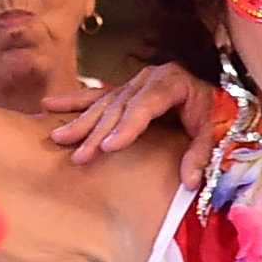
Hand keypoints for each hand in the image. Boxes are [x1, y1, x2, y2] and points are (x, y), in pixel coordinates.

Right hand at [49, 60, 217, 178]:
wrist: (206, 89)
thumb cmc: (209, 109)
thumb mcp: (212, 129)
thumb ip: (201, 153)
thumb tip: (190, 183)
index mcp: (171, 82)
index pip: (145, 106)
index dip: (126, 127)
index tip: (109, 147)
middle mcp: (147, 79)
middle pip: (119, 108)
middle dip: (97, 133)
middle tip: (79, 155)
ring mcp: (132, 83)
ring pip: (103, 104)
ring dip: (80, 122)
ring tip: (59, 138)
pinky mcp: (121, 89)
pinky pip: (95, 96)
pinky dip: (72, 102)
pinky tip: (48, 105)